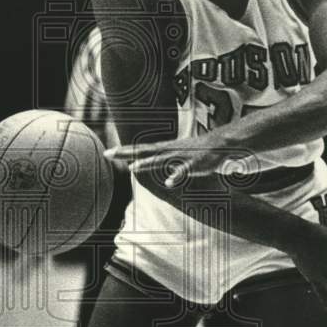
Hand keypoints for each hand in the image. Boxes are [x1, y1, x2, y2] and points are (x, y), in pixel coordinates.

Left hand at [105, 133, 234, 186]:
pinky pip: (183, 171)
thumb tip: (143, 162)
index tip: (107, 152)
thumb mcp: (173, 152)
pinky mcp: (194, 163)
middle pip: (144, 151)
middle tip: (108, 153)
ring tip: (132, 168)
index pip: (140, 148)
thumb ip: (159, 157)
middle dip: (126, 153)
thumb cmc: (195, 150)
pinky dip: (176, 176)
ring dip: (146, 163)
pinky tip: (168, 183)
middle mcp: (169, 150)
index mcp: (164, 148)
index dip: (124, 150)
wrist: (220, 143)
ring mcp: (180, 156)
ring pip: (161, 160)